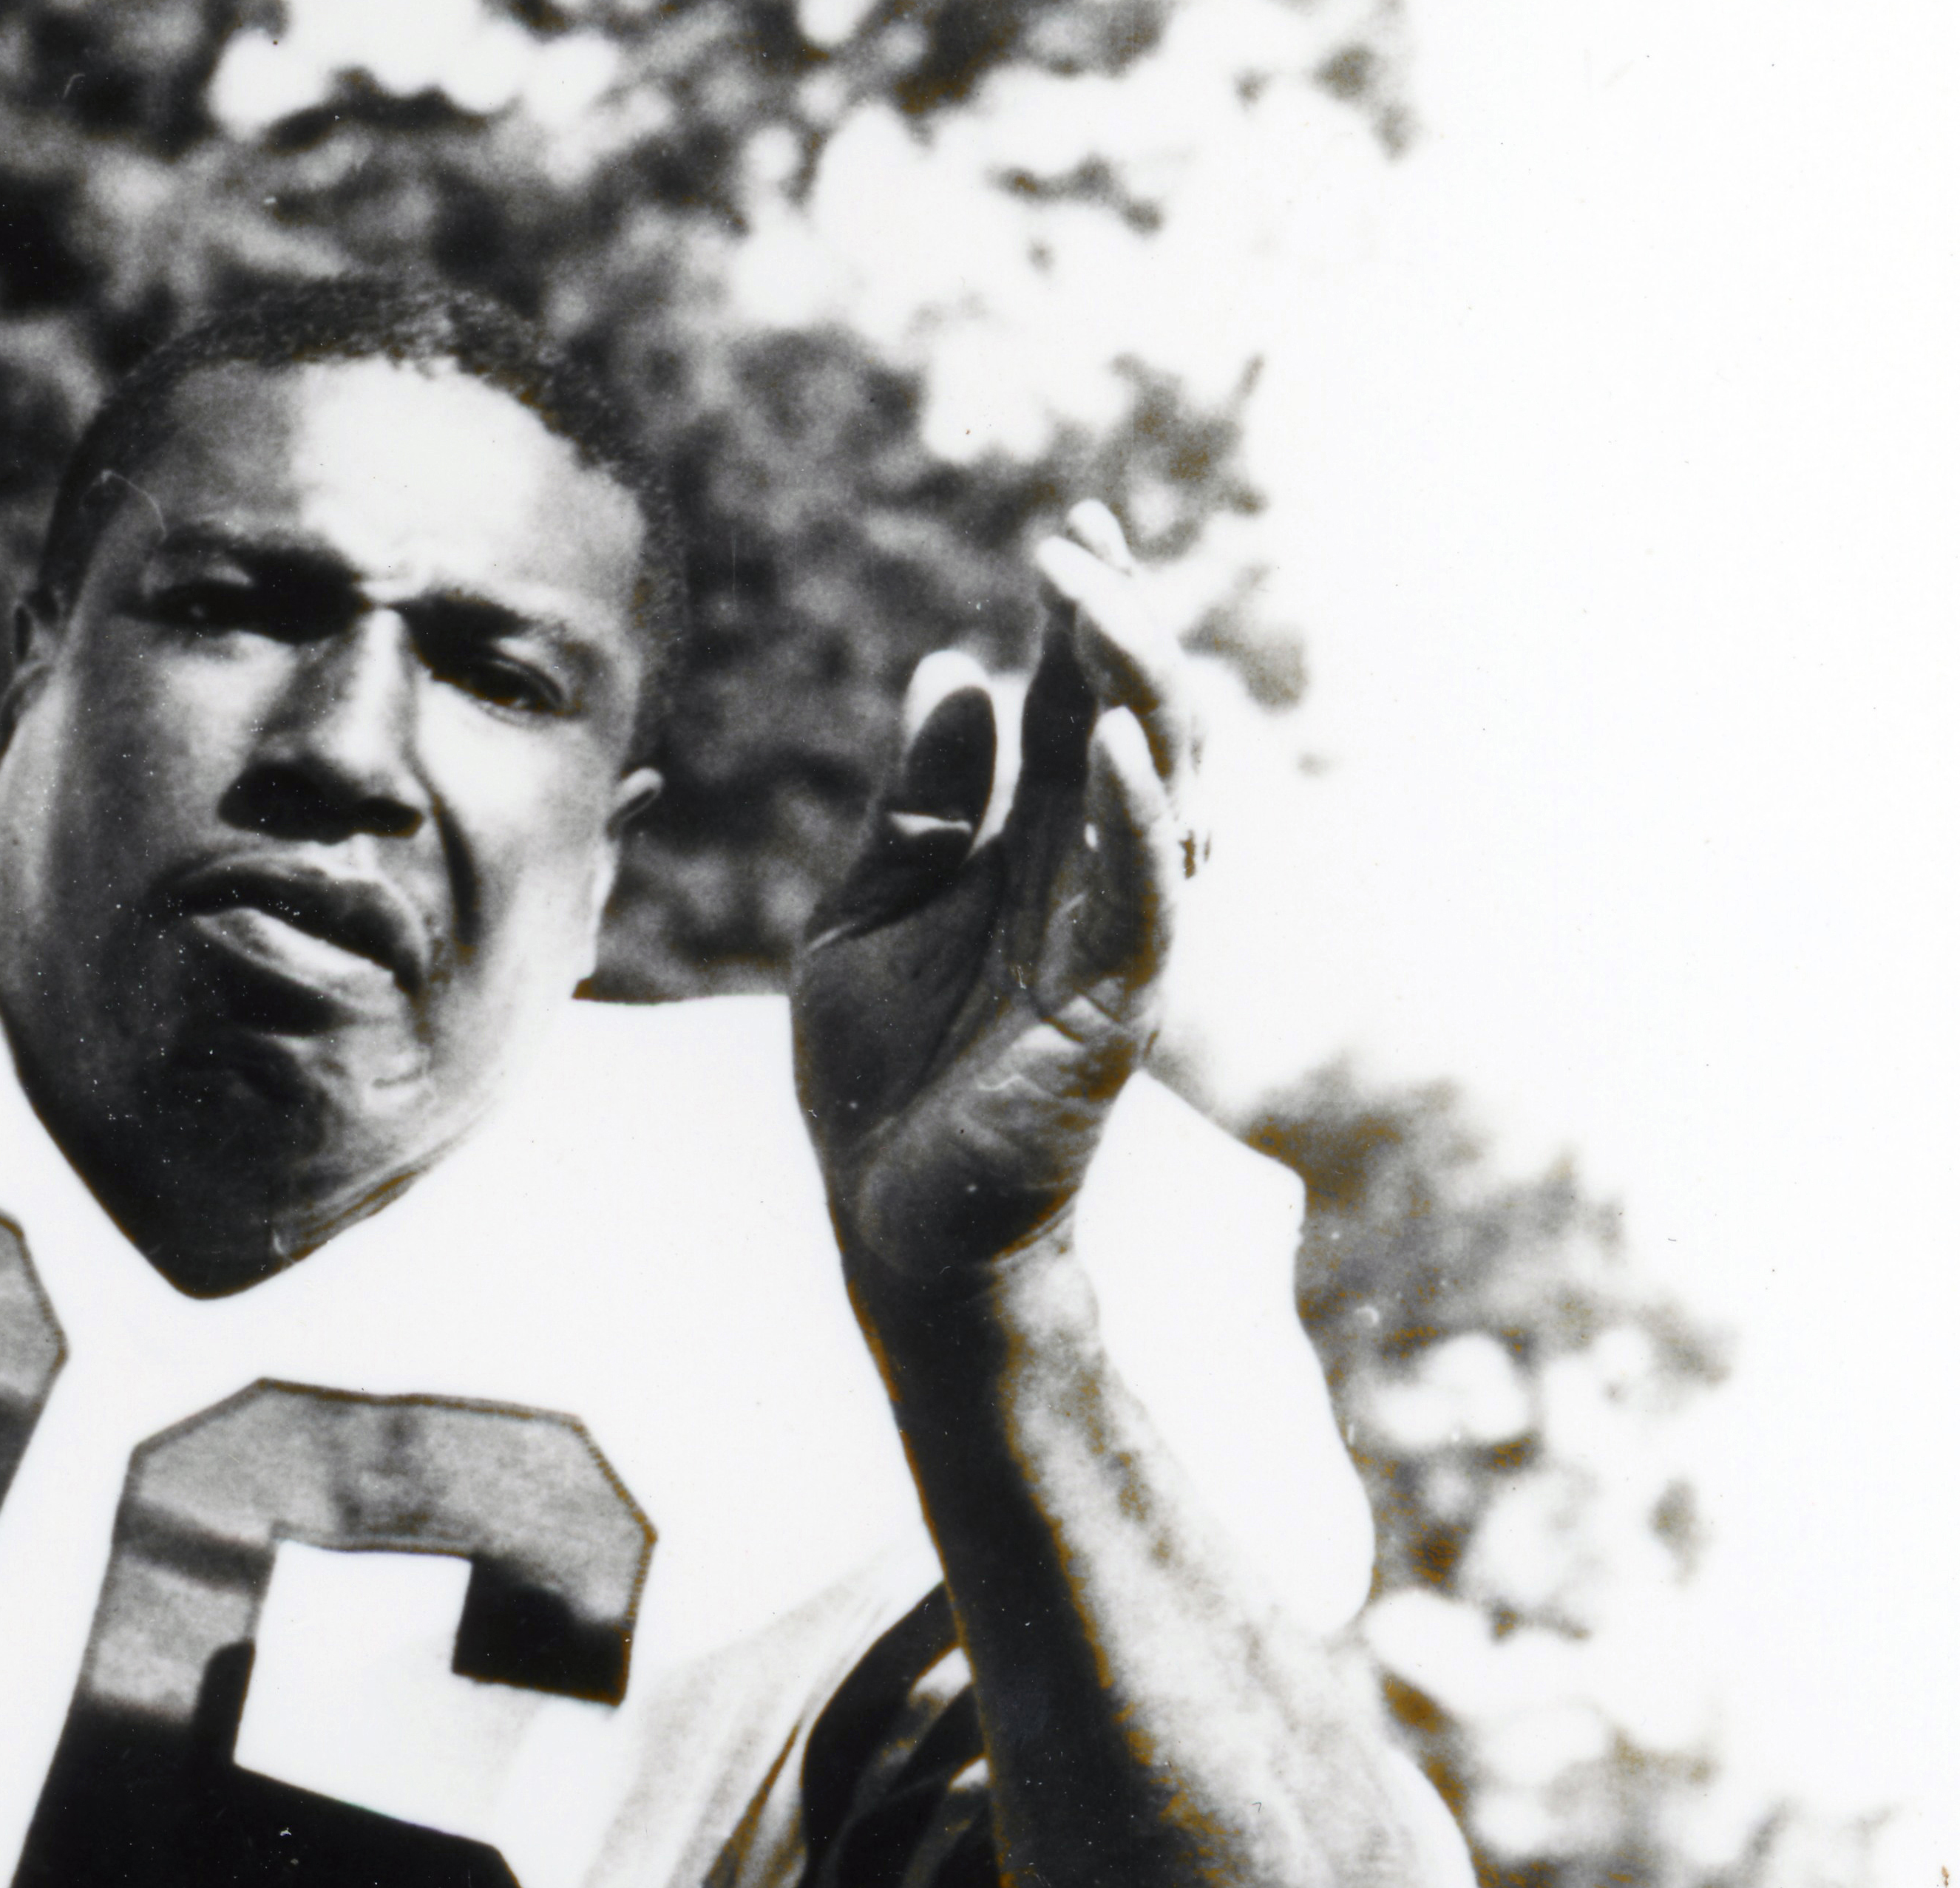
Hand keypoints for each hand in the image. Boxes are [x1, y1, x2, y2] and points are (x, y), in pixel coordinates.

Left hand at [794, 506, 1207, 1284]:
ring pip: (1163, 785)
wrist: (889, 1219)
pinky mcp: (1117, 1007)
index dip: (1080, 615)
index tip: (1067, 527)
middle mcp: (1092, 877)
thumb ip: (915, 809)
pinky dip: (1136, 813)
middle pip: (1136, 719)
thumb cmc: (882, 1075)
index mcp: (1033, 848)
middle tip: (1072, 542)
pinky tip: (1112, 739)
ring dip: (1132, 685)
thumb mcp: (866, 916)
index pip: (1076, 703)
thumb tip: (952, 671)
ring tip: (1092, 598)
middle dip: (1114, 624)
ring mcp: (1117, 937)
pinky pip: (1147, 893)